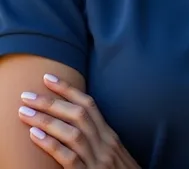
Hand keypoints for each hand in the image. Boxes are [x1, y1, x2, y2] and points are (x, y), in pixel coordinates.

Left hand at [18, 73, 139, 166]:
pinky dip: (51, 145)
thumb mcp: (112, 152)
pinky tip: (36, 135)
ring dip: (46, 120)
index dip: (68, 89)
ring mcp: (98, 160)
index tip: (48, 78)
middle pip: (78, 114)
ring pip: (72, 132)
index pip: (88, 104)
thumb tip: (76, 123)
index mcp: (110, 134)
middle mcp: (105, 143)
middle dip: (51, 102)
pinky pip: (69, 157)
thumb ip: (98, 138)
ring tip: (25, 113)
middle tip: (27, 95)